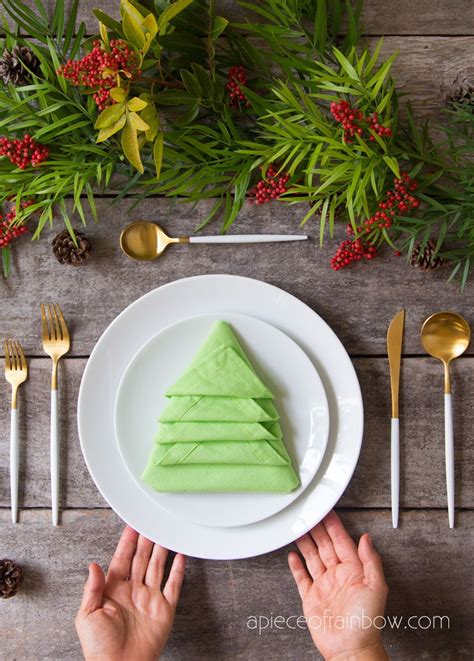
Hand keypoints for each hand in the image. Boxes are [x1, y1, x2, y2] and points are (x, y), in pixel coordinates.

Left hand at [75, 526, 185, 660]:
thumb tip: (93, 565)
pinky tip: (180, 557)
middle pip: (141, 559)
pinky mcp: (164, 609)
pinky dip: (178, 571)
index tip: (131, 526)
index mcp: (114, 591)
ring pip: (157, 567)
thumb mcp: (87, 616)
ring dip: (161, 550)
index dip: (127, 542)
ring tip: (165, 534)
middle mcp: (133, 592)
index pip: (122, 559)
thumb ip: (92, 589)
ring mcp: (150, 599)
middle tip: (151, 523)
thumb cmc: (100, 649)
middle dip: (145, 541)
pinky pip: (173, 585)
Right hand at [288, 511, 387, 660]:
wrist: (350, 649)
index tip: (327, 511)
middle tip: (309, 514)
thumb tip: (366, 538)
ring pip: (312, 557)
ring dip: (306, 542)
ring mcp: (323, 586)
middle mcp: (338, 576)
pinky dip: (296, 566)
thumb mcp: (376, 587)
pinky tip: (293, 555)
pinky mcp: (311, 598)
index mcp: (354, 571)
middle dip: (317, 529)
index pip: (342, 542)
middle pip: (325, 546)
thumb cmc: (366, 623)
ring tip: (299, 528)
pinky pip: (301, 578)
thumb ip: (371, 560)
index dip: (334, 526)